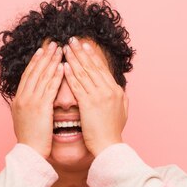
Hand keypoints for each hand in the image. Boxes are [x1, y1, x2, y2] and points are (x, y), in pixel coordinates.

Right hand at [11, 41, 63, 158]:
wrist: (29, 153)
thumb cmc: (30, 141)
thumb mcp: (25, 120)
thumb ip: (28, 107)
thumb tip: (33, 101)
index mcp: (18, 100)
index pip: (28, 75)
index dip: (35, 62)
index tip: (42, 51)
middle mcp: (23, 97)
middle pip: (34, 71)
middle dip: (45, 56)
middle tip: (53, 44)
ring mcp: (30, 101)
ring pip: (42, 76)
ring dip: (52, 61)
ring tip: (60, 50)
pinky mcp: (40, 107)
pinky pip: (50, 88)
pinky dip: (56, 76)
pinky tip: (63, 67)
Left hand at [62, 37, 128, 155]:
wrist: (110, 147)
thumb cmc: (112, 133)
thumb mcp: (122, 112)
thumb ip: (121, 99)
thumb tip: (122, 91)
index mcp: (116, 91)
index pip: (102, 69)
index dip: (92, 56)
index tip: (84, 46)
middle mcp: (109, 91)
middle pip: (92, 67)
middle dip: (81, 52)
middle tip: (72, 40)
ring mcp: (99, 96)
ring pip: (84, 73)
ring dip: (74, 59)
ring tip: (65, 48)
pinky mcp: (89, 104)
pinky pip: (78, 86)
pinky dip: (70, 75)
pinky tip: (64, 66)